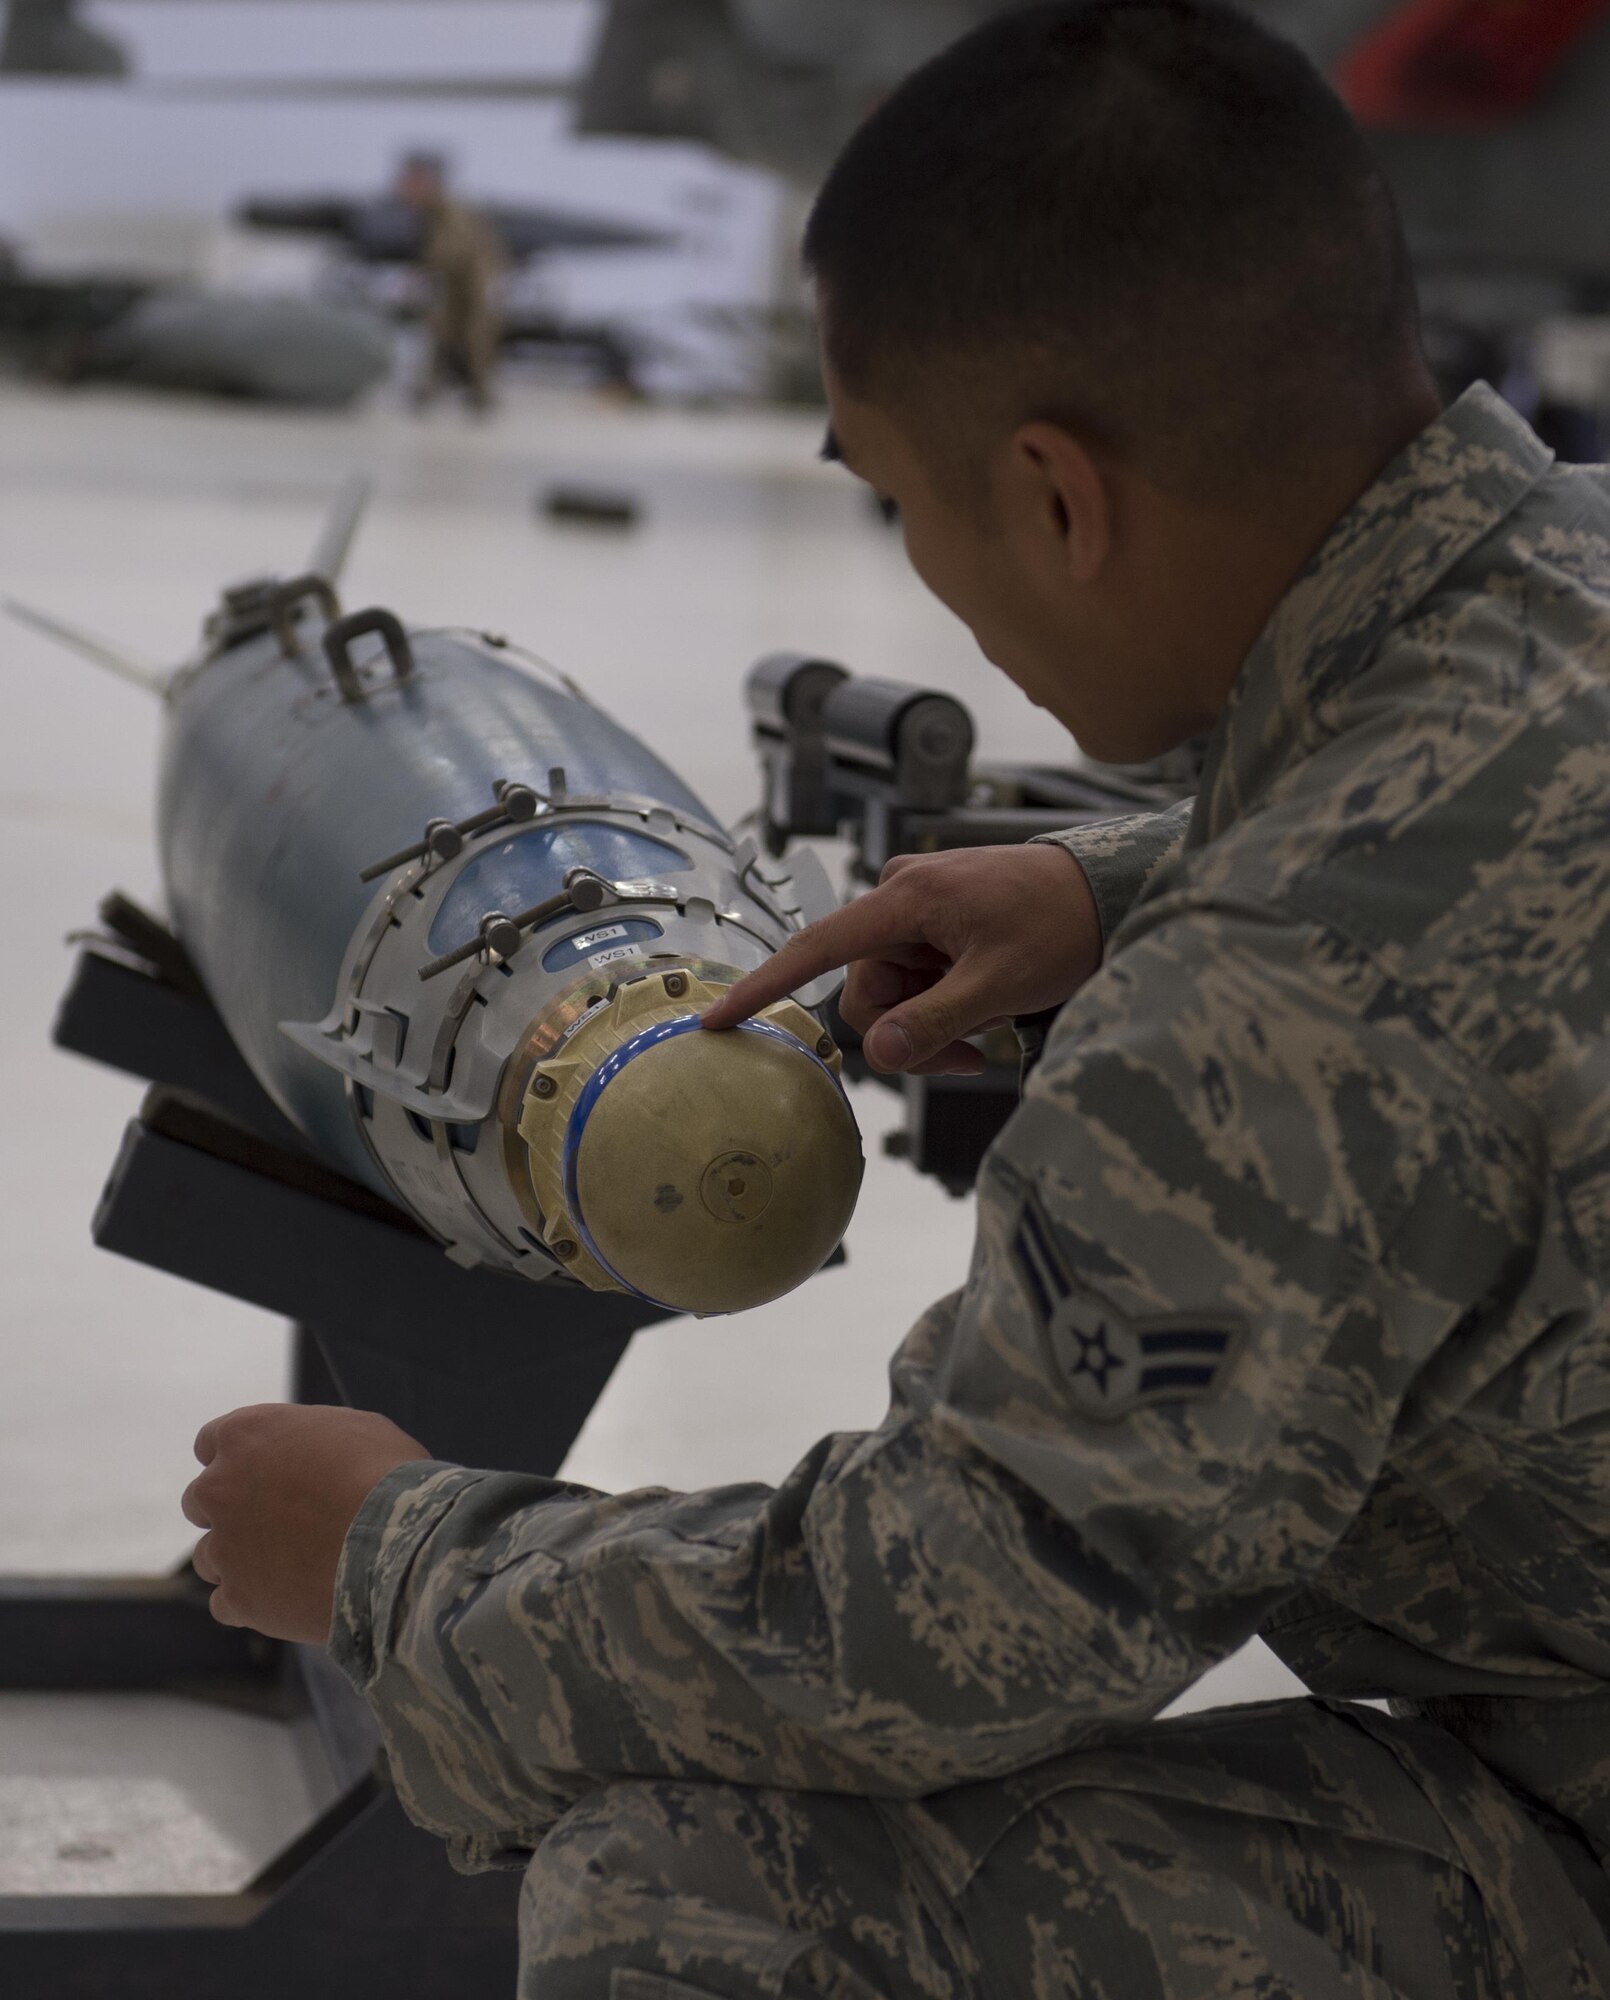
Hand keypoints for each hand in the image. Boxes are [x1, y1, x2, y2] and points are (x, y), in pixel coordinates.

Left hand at [182, 1404, 429, 1643]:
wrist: (395, 1541)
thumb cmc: (385, 1475)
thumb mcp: (356, 1430)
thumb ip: (314, 1441)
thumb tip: (316, 1456)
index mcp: (246, 1435)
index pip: (210, 1442)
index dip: (236, 1460)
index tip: (259, 1474)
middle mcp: (220, 1487)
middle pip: (200, 1501)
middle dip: (230, 1510)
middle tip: (275, 1522)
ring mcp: (224, 1546)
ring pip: (209, 1557)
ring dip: (239, 1559)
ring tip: (290, 1566)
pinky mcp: (238, 1597)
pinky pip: (226, 1604)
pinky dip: (252, 1602)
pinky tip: (289, 1597)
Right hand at [703, 843, 1102, 1074]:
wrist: (1113, 890)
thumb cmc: (1063, 926)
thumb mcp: (1001, 986)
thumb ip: (934, 1023)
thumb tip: (879, 1055)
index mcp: (907, 899)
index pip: (815, 948)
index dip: (762, 987)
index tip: (715, 1020)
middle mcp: (901, 897)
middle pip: (865, 991)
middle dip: (908, 1034)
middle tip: (971, 1059)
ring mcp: (918, 909)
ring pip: (891, 993)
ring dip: (930, 1026)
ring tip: (988, 1035)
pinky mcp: (936, 921)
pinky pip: (915, 979)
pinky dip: (942, 1008)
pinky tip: (985, 1013)